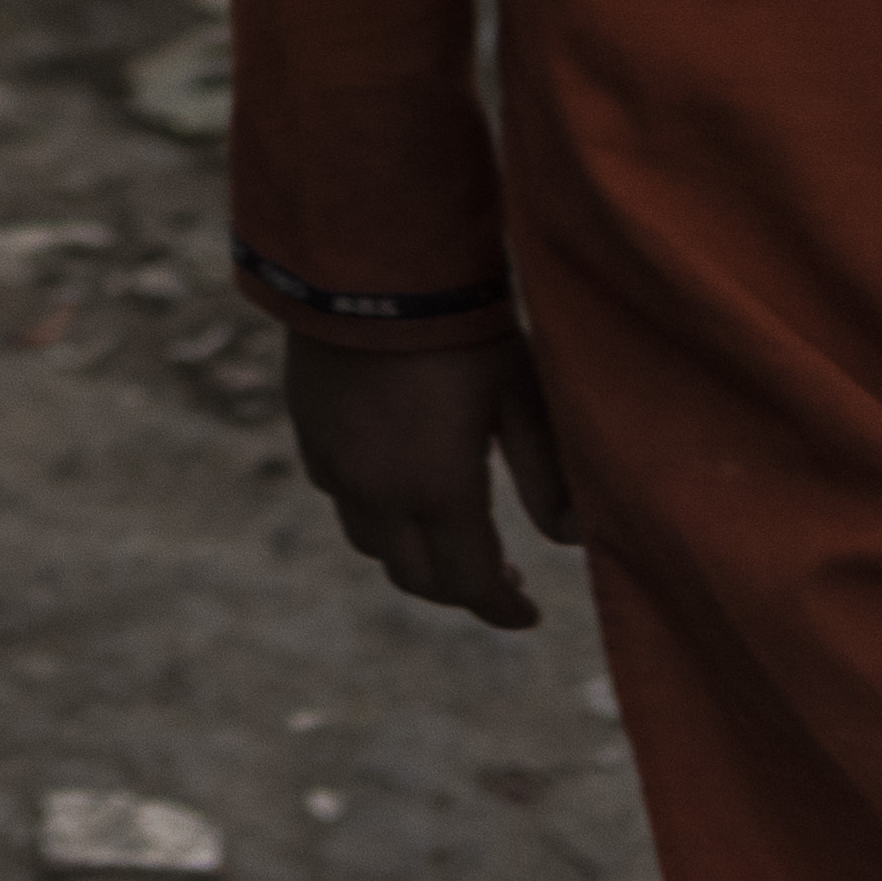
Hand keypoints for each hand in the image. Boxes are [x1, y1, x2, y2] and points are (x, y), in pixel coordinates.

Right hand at [287, 326, 574, 632]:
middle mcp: (379, 494)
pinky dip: (374, 509)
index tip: (530, 615)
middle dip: (460, 588)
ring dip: (413, 552)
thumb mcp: (521, 396)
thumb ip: (547, 474)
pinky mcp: (309, 435)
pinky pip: (340, 497)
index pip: (470, 585)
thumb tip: (572, 538)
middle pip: (417, 578)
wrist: (371, 265)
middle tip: (498, 575)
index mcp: (439, 491)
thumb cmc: (462, 329)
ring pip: (372, 544)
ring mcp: (336, 466)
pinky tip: (397, 479)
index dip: (502, 610)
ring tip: (446, 531)